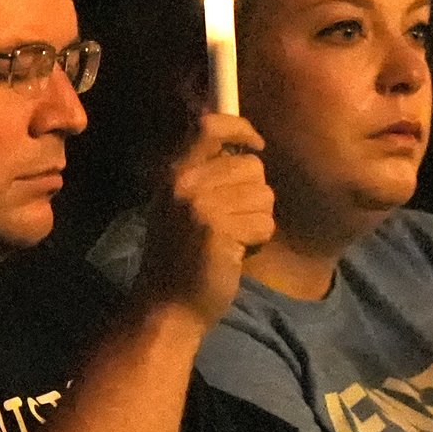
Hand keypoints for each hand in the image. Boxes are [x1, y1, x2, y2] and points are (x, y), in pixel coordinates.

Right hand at [135, 113, 274, 328]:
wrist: (168, 306)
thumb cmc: (180, 257)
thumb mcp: (180, 205)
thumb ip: (205, 174)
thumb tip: (247, 147)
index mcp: (173, 171)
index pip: (210, 126)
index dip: (241, 128)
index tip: (257, 144)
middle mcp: (185, 182)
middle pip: (252, 166)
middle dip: (255, 194)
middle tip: (234, 221)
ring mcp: (201, 206)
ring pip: (264, 195)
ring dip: (258, 219)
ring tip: (232, 238)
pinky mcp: (220, 230)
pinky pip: (264, 223)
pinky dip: (259, 240)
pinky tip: (236, 253)